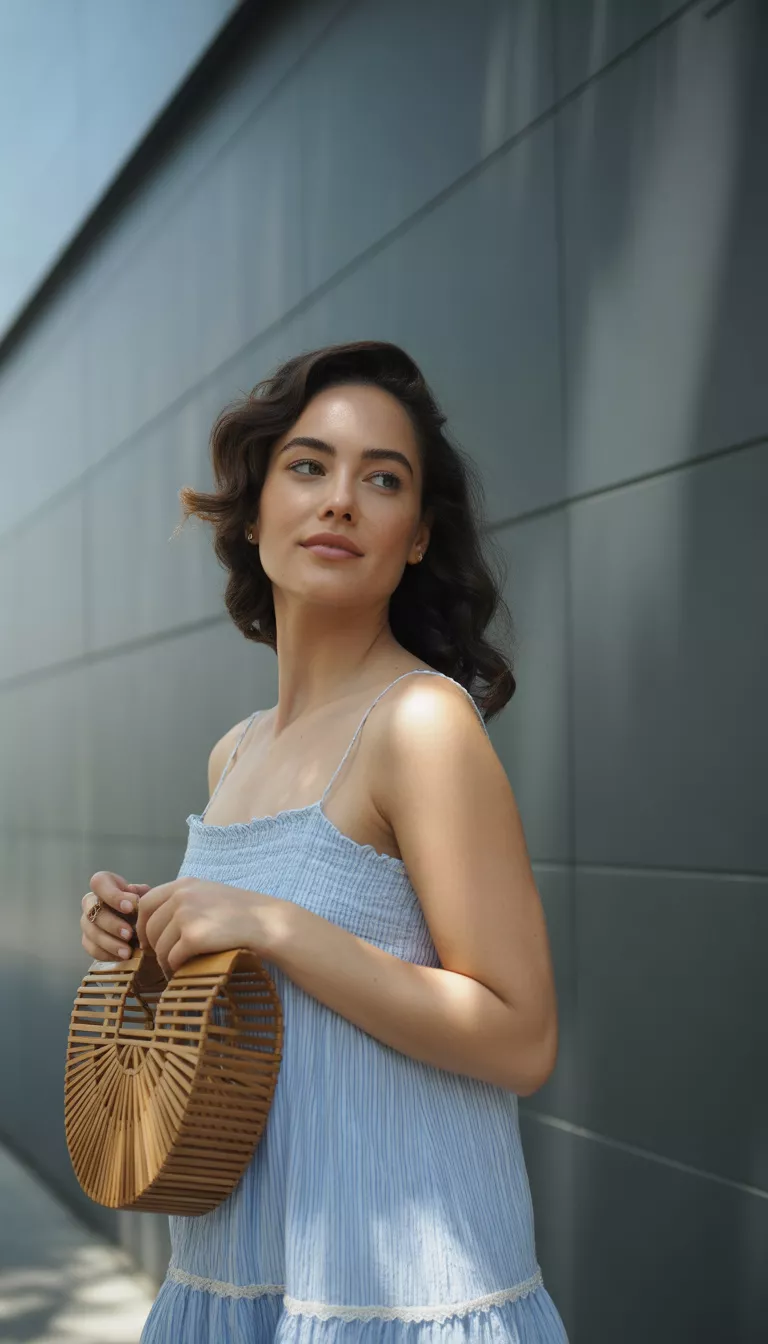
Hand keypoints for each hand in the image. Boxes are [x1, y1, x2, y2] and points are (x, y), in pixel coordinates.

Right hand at [81, 872, 151, 961]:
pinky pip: (92, 948)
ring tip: (128, 952)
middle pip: (93, 911)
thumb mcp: (149, 899)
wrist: (148, 933)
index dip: (112, 895)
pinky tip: (122, 957)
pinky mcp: (89, 941)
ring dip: (109, 943)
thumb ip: (142, 894)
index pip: (99, 882)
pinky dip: (107, 954)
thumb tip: (131, 891)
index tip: (130, 907)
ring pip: (91, 932)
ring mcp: (88, 922)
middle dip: (112, 924)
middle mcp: (93, 902)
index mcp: (107, 886)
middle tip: (129, 934)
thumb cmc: (147, 909)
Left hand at [135, 877, 278, 979]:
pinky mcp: (193, 938)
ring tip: (174, 968)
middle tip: (162, 958)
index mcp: (184, 884)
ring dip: (164, 961)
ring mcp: (186, 916)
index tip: (147, 939)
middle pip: (149, 927)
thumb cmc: (241, 911)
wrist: (266, 923)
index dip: (141, 924)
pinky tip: (183, 972)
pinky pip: (172, 958)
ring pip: (159, 946)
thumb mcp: (209, 894)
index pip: (146, 903)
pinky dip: (175, 968)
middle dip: (152, 946)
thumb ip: (184, 900)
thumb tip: (158, 921)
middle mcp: (181, 896)